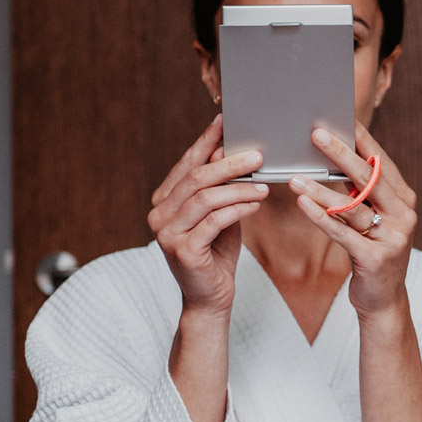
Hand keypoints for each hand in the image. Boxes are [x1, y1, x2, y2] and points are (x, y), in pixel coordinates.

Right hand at [149, 115, 266, 316]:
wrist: (209, 299)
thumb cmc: (215, 254)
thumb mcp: (219, 214)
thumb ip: (220, 188)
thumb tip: (232, 151)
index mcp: (163, 202)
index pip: (186, 165)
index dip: (206, 142)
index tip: (225, 123)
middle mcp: (159, 215)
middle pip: (195, 179)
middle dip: (228, 163)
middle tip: (256, 155)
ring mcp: (167, 234)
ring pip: (205, 198)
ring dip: (238, 187)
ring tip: (263, 182)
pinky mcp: (183, 251)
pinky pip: (215, 221)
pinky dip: (238, 209)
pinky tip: (256, 202)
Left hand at [288, 121, 417, 318]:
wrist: (384, 301)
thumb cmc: (371, 253)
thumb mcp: (373, 219)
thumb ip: (362, 193)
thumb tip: (335, 157)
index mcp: (404, 199)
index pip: (381, 162)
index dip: (361, 139)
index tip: (341, 118)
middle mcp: (403, 215)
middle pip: (369, 177)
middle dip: (341, 153)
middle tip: (316, 134)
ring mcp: (392, 237)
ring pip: (352, 206)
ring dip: (321, 188)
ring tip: (294, 175)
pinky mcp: (375, 258)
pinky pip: (342, 232)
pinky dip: (320, 216)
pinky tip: (302, 202)